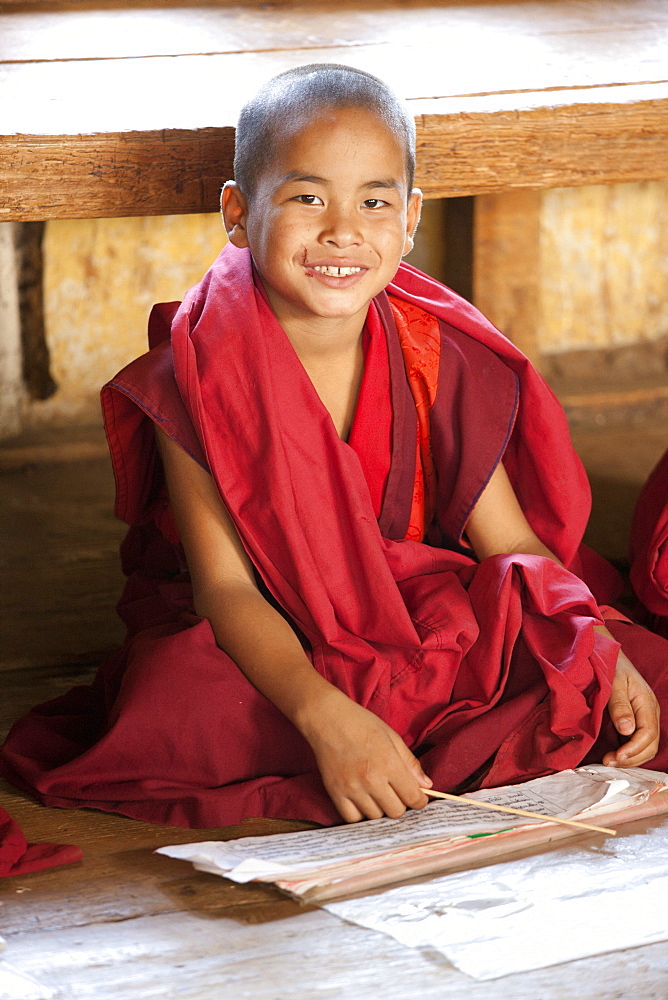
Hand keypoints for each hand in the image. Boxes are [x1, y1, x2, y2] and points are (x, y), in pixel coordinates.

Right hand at [301, 688, 431, 822]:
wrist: (327, 718)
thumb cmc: (361, 723)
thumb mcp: (392, 737)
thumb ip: (410, 763)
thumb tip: (427, 785)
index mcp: (389, 764)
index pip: (412, 798)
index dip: (419, 800)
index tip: (417, 798)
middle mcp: (372, 780)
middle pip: (396, 812)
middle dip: (400, 804)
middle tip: (395, 792)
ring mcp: (352, 788)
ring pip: (375, 816)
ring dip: (380, 808)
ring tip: (376, 792)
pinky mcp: (335, 793)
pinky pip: (352, 818)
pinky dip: (359, 812)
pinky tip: (361, 799)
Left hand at [601, 644, 660, 767]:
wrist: (609, 656)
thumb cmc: (611, 667)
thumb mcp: (614, 684)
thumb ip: (619, 706)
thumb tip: (627, 730)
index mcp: (647, 703)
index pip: (648, 734)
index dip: (633, 749)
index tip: (616, 757)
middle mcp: (650, 713)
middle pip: (650, 745)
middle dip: (631, 758)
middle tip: (608, 762)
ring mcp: (644, 717)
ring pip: (646, 747)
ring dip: (630, 758)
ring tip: (609, 761)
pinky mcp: (636, 720)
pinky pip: (638, 742)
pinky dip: (628, 752)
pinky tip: (614, 755)